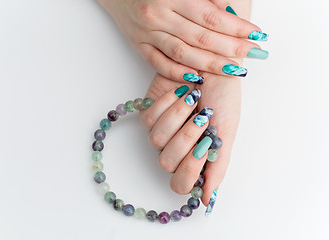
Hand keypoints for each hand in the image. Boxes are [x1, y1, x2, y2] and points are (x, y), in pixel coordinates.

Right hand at [97, 0, 267, 81]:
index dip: (236, 27)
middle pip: (201, 37)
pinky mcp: (138, 46)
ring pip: (183, 53)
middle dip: (231, 47)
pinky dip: (178, 73)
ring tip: (234, 69)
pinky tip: (198, 79)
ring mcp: (147, 33)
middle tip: (255, 53)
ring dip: (211, 63)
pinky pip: (159, 64)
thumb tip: (230, 11)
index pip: (211, 16)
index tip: (256, 35)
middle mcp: (159, 16)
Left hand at [140, 72, 239, 206]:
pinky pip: (149, 118)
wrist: (214, 65)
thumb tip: (206, 202)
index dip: (191, 169)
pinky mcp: (149, 112)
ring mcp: (160, 131)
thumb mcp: (226, 132)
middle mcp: (175, 148)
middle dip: (186, 138)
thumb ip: (218, 167)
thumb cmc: (223, 97)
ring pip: (155, 141)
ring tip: (193, 98)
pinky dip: (168, 103)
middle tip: (202, 116)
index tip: (206, 145)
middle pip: (166, 163)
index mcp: (196, 157)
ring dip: (178, 117)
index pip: (181, 184)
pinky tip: (180, 91)